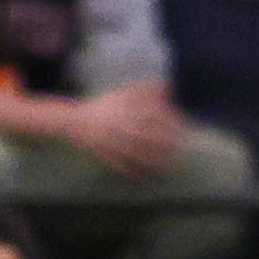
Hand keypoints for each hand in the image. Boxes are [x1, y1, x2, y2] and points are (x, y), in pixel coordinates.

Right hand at [62, 83, 187, 178]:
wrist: (75, 121)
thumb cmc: (105, 106)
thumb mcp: (124, 93)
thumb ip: (146, 89)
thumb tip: (168, 86)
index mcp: (125, 109)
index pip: (155, 116)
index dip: (172, 123)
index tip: (184, 128)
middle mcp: (120, 125)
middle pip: (149, 136)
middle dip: (168, 144)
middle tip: (181, 148)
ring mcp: (112, 142)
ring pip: (138, 153)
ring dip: (156, 159)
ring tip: (170, 162)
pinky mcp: (104, 155)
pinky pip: (122, 165)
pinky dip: (136, 171)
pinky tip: (148, 173)